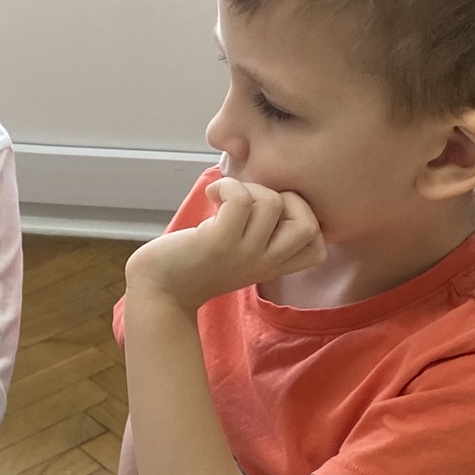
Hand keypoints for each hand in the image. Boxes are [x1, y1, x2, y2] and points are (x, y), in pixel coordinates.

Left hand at [124, 178, 324, 310]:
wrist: (157, 291)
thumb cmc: (193, 264)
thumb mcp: (237, 253)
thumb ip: (258, 232)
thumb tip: (265, 184)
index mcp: (270, 265)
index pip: (318, 249)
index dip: (306, 220)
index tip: (274, 214)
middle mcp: (263, 262)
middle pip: (308, 225)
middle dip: (287, 199)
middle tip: (254, 202)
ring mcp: (243, 253)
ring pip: (273, 203)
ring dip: (249, 187)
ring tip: (225, 197)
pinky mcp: (219, 242)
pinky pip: (242, 200)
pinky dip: (228, 186)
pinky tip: (213, 195)